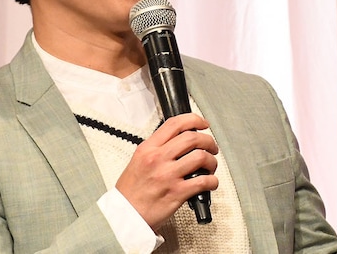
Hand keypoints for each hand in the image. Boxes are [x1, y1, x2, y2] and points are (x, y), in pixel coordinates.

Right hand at [115, 112, 219, 227]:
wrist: (124, 217)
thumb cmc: (130, 192)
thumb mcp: (137, 161)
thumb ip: (156, 149)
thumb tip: (178, 141)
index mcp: (148, 149)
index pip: (175, 124)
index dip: (194, 120)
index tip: (202, 124)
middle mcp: (158, 159)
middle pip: (192, 138)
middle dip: (208, 141)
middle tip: (211, 147)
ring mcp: (168, 175)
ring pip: (201, 157)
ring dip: (212, 161)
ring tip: (210, 166)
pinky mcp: (177, 192)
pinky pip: (203, 181)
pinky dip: (212, 181)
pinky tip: (210, 183)